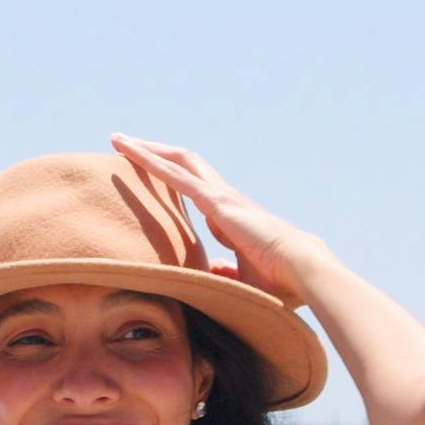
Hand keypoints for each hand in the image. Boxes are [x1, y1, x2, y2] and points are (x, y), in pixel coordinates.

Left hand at [110, 135, 328, 306]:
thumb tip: (212, 275)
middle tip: (125, 146)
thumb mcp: (244, 282)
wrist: (305, 273)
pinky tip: (128, 150)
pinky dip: (148, 161)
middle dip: (156, 156)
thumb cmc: (283, 284)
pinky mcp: (217, 201)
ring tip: (119, 140)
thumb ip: (225, 275)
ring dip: (148, 150)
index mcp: (230, 218)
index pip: (195, 191)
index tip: (149, 180)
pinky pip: (174, 175)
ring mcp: (222, 196)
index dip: (171, 182)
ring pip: (178, 161)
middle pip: (185, 167)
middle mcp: (225, 200)